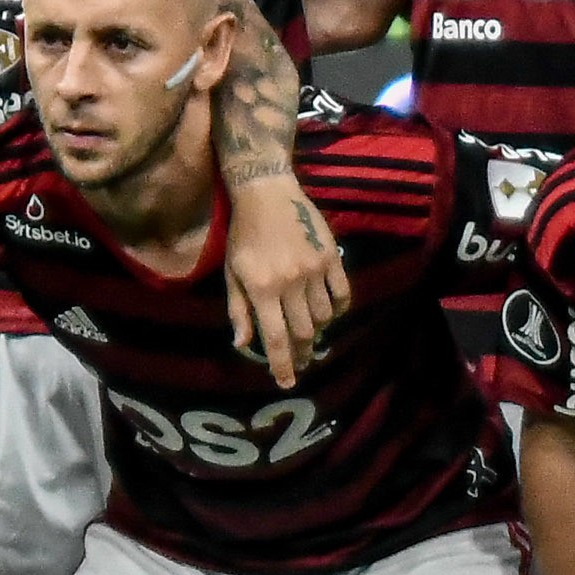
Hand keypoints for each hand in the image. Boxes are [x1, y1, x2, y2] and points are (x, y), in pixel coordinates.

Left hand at [222, 176, 347, 388]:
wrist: (267, 192)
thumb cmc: (244, 234)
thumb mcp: (232, 272)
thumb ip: (238, 310)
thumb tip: (242, 345)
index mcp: (262, 289)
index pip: (275, 339)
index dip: (282, 365)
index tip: (286, 382)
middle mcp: (291, 283)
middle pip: (303, 332)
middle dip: (302, 353)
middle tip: (300, 362)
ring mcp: (314, 270)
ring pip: (323, 316)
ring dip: (317, 332)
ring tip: (310, 336)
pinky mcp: (331, 256)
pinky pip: (342, 293)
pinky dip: (338, 309)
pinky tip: (329, 313)